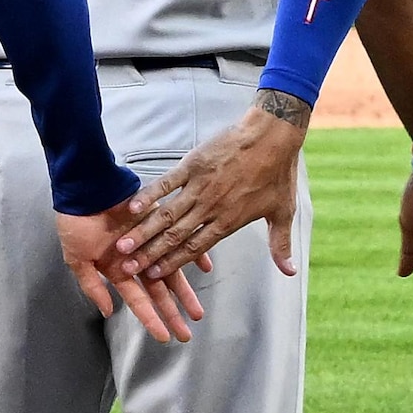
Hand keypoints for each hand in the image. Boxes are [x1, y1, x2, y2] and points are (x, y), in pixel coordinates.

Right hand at [62, 201, 200, 344]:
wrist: (86, 186)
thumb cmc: (77, 221)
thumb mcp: (77, 258)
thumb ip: (92, 286)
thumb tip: (106, 312)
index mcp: (118, 269)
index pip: (138, 300)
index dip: (151, 319)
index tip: (164, 337)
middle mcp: (137, 259)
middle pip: (159, 291)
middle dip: (172, 313)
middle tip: (186, 333)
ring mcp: (150, 242)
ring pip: (172, 271)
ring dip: (185, 291)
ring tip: (198, 311)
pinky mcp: (160, 222)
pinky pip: (182, 238)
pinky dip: (194, 251)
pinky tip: (205, 266)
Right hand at [117, 106, 304, 279]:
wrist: (273, 136)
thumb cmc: (278, 174)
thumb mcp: (283, 212)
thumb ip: (280, 245)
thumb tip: (289, 272)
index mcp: (228, 221)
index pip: (195, 248)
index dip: (173, 263)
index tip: (153, 276)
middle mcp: (210, 208)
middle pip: (174, 236)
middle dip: (150, 254)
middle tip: (127, 267)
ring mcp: (199, 186)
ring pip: (166, 214)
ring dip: (144, 231)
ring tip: (123, 244)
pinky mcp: (193, 165)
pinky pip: (166, 183)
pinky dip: (149, 195)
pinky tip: (132, 208)